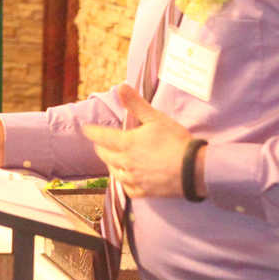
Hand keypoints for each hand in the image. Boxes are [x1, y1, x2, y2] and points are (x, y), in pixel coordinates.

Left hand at [82, 83, 193, 197]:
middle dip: (100, 148)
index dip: (92, 132)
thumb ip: (136, 104)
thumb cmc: (175, 141)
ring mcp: (134, 179)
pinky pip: (126, 188)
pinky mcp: (144, 192)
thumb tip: (121, 87)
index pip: (101, 137)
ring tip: (110, 159)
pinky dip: (123, 182)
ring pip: (114, 172)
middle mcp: (126, 163)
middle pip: (105, 155)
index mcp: (127, 143)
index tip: (85, 129)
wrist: (193, 170)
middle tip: (99, 144)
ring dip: (110, 164)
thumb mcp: (156, 118)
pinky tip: (125, 179)